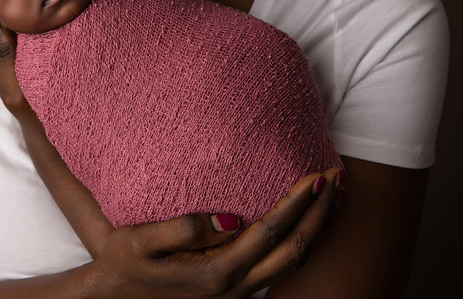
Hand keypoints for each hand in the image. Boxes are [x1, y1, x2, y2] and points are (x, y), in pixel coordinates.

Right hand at [89, 168, 343, 297]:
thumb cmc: (125, 264)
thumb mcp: (140, 241)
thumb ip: (183, 228)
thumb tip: (229, 217)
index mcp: (216, 272)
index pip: (271, 231)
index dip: (297, 202)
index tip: (316, 175)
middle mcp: (235, 288)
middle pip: (294, 251)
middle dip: (320, 214)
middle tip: (337, 177)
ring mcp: (238, 295)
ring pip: (291, 263)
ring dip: (315, 229)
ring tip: (330, 197)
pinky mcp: (234, 294)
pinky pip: (279, 268)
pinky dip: (299, 242)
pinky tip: (302, 222)